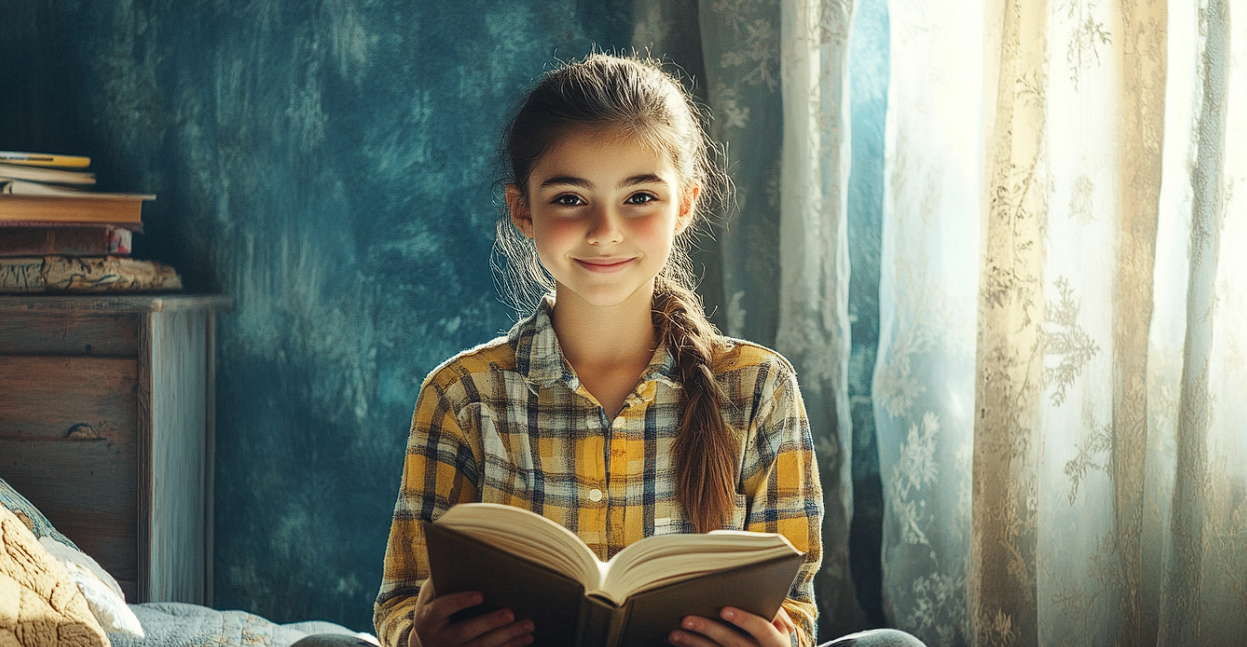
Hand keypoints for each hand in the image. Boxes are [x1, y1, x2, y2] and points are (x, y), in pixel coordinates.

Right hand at [408, 580, 534, 646]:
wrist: (426, 641)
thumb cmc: (434, 606)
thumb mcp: (431, 593)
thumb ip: (443, 580)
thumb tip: (464, 557)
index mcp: (427, 618)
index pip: (441, 609)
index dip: (460, 602)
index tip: (480, 595)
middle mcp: (438, 639)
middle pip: (465, 632)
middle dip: (489, 623)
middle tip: (510, 613)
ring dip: (507, 637)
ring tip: (528, 624)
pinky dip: (510, 646)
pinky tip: (526, 638)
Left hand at [667, 606, 795, 646]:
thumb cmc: (773, 638)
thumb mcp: (781, 628)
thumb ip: (773, 611)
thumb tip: (757, 591)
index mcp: (776, 642)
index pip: (762, 629)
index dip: (744, 619)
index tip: (724, 610)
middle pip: (732, 642)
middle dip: (708, 630)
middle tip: (687, 619)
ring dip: (694, 642)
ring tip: (675, 633)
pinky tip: (681, 642)